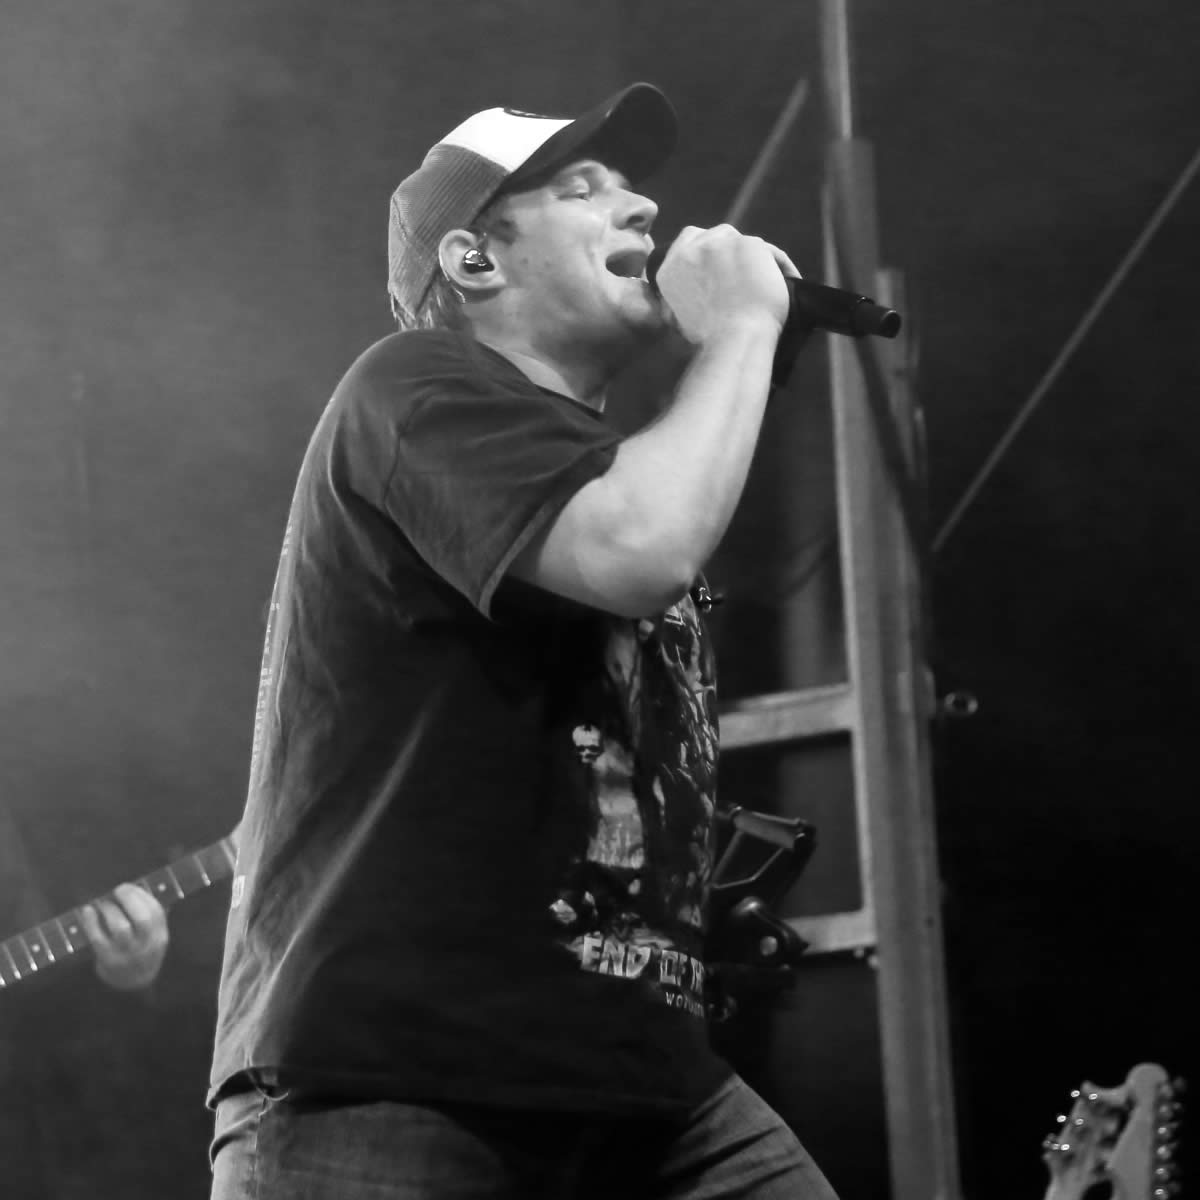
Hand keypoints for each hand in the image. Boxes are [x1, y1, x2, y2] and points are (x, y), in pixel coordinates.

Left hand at [81, 882, 168, 990]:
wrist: (133, 983)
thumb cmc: (143, 951)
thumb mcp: (154, 935)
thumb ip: (152, 914)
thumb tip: (140, 888)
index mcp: (160, 935)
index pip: (156, 912)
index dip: (143, 895)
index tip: (130, 887)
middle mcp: (147, 945)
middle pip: (142, 919)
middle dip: (130, 899)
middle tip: (119, 890)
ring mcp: (127, 954)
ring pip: (121, 929)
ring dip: (110, 910)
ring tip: (104, 903)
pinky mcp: (107, 960)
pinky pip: (98, 939)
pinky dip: (91, 922)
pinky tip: (87, 911)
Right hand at [653, 224, 800, 346]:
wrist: (734, 338)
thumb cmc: (708, 337)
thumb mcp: (676, 318)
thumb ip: (676, 296)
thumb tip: (675, 297)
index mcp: (671, 265)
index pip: (688, 239)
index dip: (707, 252)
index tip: (718, 269)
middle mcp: (694, 246)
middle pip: (719, 235)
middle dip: (731, 251)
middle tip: (742, 277)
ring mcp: (723, 241)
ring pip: (745, 244)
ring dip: (754, 259)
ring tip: (764, 284)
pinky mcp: (751, 244)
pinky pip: (770, 252)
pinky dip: (779, 267)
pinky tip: (787, 282)